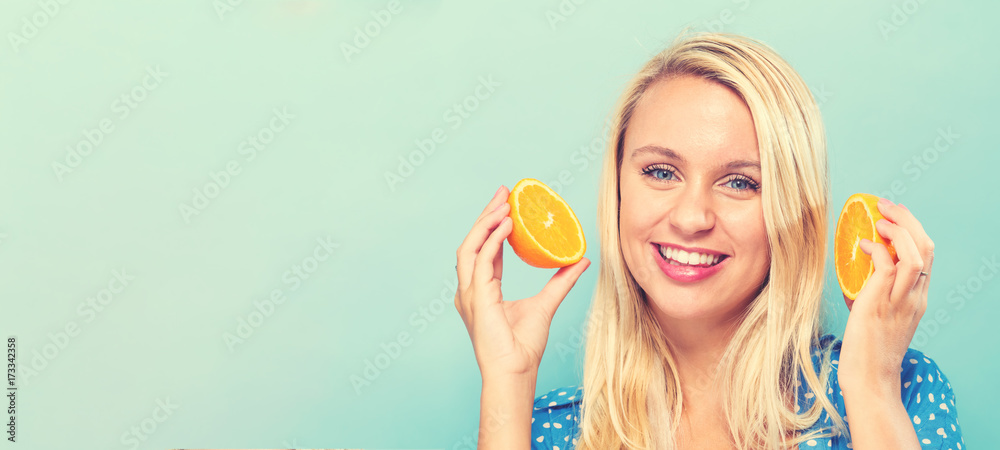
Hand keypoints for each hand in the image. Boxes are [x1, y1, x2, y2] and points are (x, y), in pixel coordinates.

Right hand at [454, 185, 590, 379]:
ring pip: (470, 247)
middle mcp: (471, 289)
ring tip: (503, 203)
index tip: (507, 204)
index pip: (485, 249)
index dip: (494, 226)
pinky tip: (506, 225)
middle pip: (473, 242)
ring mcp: (469, 294)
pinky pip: (481, 261)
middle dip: (487, 215)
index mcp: (482, 290)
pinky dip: (492, 240)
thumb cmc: (524, 347)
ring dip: (485, 222)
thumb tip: (580, 260)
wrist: (515, 372)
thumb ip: (561, 281)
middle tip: (504, 193)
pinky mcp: (476, 298)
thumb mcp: (547, 304)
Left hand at [838, 198, 934, 395]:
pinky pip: (887, 266)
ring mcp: (899, 300)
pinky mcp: (880, 303)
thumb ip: (874, 292)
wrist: (869, 378)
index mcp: (917, 298)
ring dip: (897, 230)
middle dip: (908, 220)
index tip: (896, 215)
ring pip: (914, 253)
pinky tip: (862, 245)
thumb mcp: (878, 315)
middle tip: (886, 206)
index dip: (914, 230)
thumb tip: (855, 269)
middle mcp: (914, 297)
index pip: (927, 256)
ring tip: (877, 220)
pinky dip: (876, 249)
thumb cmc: (868, 349)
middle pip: (926, 247)